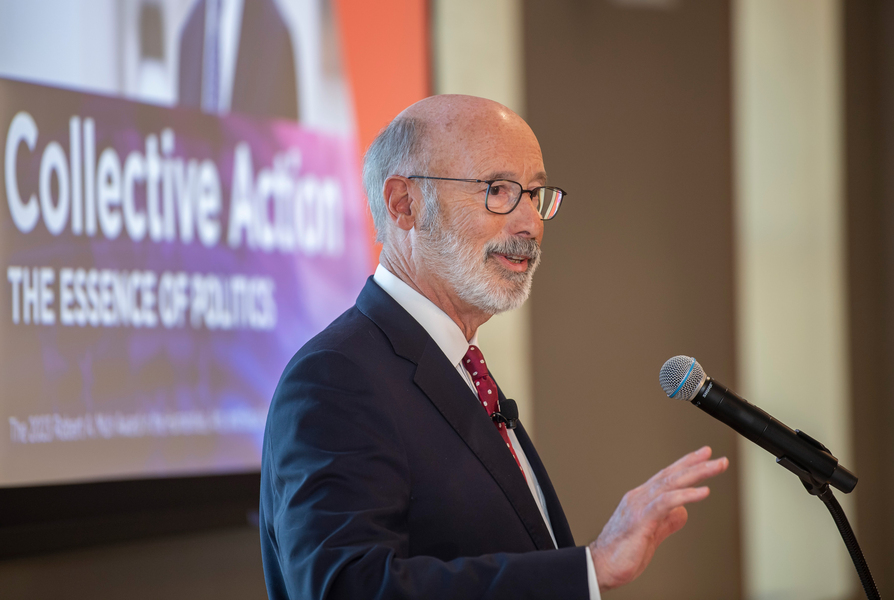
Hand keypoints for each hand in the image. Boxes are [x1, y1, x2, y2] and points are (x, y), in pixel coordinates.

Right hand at [588, 446, 728, 590]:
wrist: (600, 567)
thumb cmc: (622, 553)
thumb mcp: (651, 534)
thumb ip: (667, 521)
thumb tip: (683, 512)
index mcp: (641, 499)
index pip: (666, 476)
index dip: (686, 464)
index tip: (704, 454)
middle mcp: (639, 497)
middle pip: (671, 475)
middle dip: (696, 464)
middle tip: (718, 458)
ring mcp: (638, 506)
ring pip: (670, 483)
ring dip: (695, 473)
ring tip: (715, 467)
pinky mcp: (640, 520)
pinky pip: (665, 503)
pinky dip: (685, 495)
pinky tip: (702, 492)